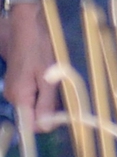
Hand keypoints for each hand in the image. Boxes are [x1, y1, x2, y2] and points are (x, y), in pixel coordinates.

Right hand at [6, 5, 57, 129]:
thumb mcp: (48, 78)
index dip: (47, 125)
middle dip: (50, 111)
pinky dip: (46, 92)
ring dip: (49, 100)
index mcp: (19, 98)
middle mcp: (13, 96)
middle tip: (64, 95)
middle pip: (33, 116)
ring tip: (59, 85)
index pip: (30, 126)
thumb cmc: (40, 50)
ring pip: (35, 105)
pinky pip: (34, 95)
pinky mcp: (21, 82)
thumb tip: (45, 128)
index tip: (64, 116)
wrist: (28, 28)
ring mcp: (16, 89)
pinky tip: (53, 81)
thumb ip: (46, 104)